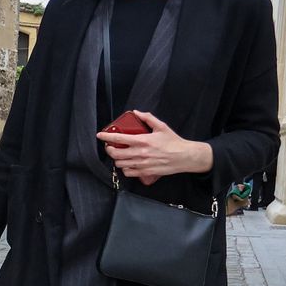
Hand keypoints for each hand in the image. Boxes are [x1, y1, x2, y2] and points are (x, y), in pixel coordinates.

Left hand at [97, 111, 212, 183]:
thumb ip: (147, 118)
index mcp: (143, 140)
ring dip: (117, 159)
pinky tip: (127, 164)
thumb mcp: (161, 126)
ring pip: (120, 164)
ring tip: (119, 155)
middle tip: (110, 146)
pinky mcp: (145, 172)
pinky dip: (125, 169)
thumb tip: (136, 112)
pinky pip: (128, 173)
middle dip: (109, 150)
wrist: (185, 157)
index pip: (119, 139)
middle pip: (115, 154)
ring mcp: (142, 164)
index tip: (100, 135)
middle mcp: (140, 153)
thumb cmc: (174, 142)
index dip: (106, 137)